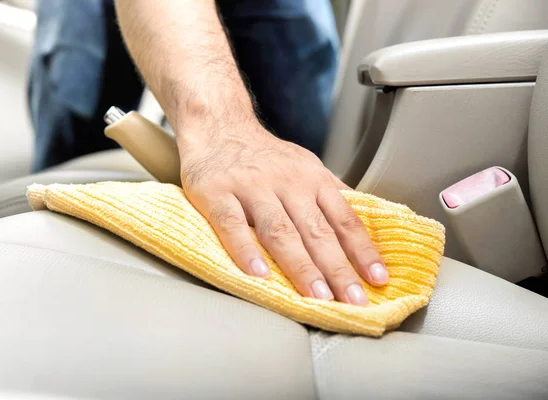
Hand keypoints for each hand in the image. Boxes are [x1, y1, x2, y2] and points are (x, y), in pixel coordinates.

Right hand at [178, 121, 388, 304]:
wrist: (220, 126)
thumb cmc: (266, 156)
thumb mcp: (306, 167)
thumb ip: (331, 196)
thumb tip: (366, 226)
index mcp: (313, 179)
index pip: (344, 219)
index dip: (363, 251)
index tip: (378, 279)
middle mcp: (287, 182)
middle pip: (317, 231)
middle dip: (338, 269)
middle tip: (353, 300)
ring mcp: (251, 187)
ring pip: (280, 231)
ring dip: (300, 266)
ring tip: (317, 296)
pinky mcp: (216, 193)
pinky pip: (232, 225)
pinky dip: (245, 250)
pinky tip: (258, 275)